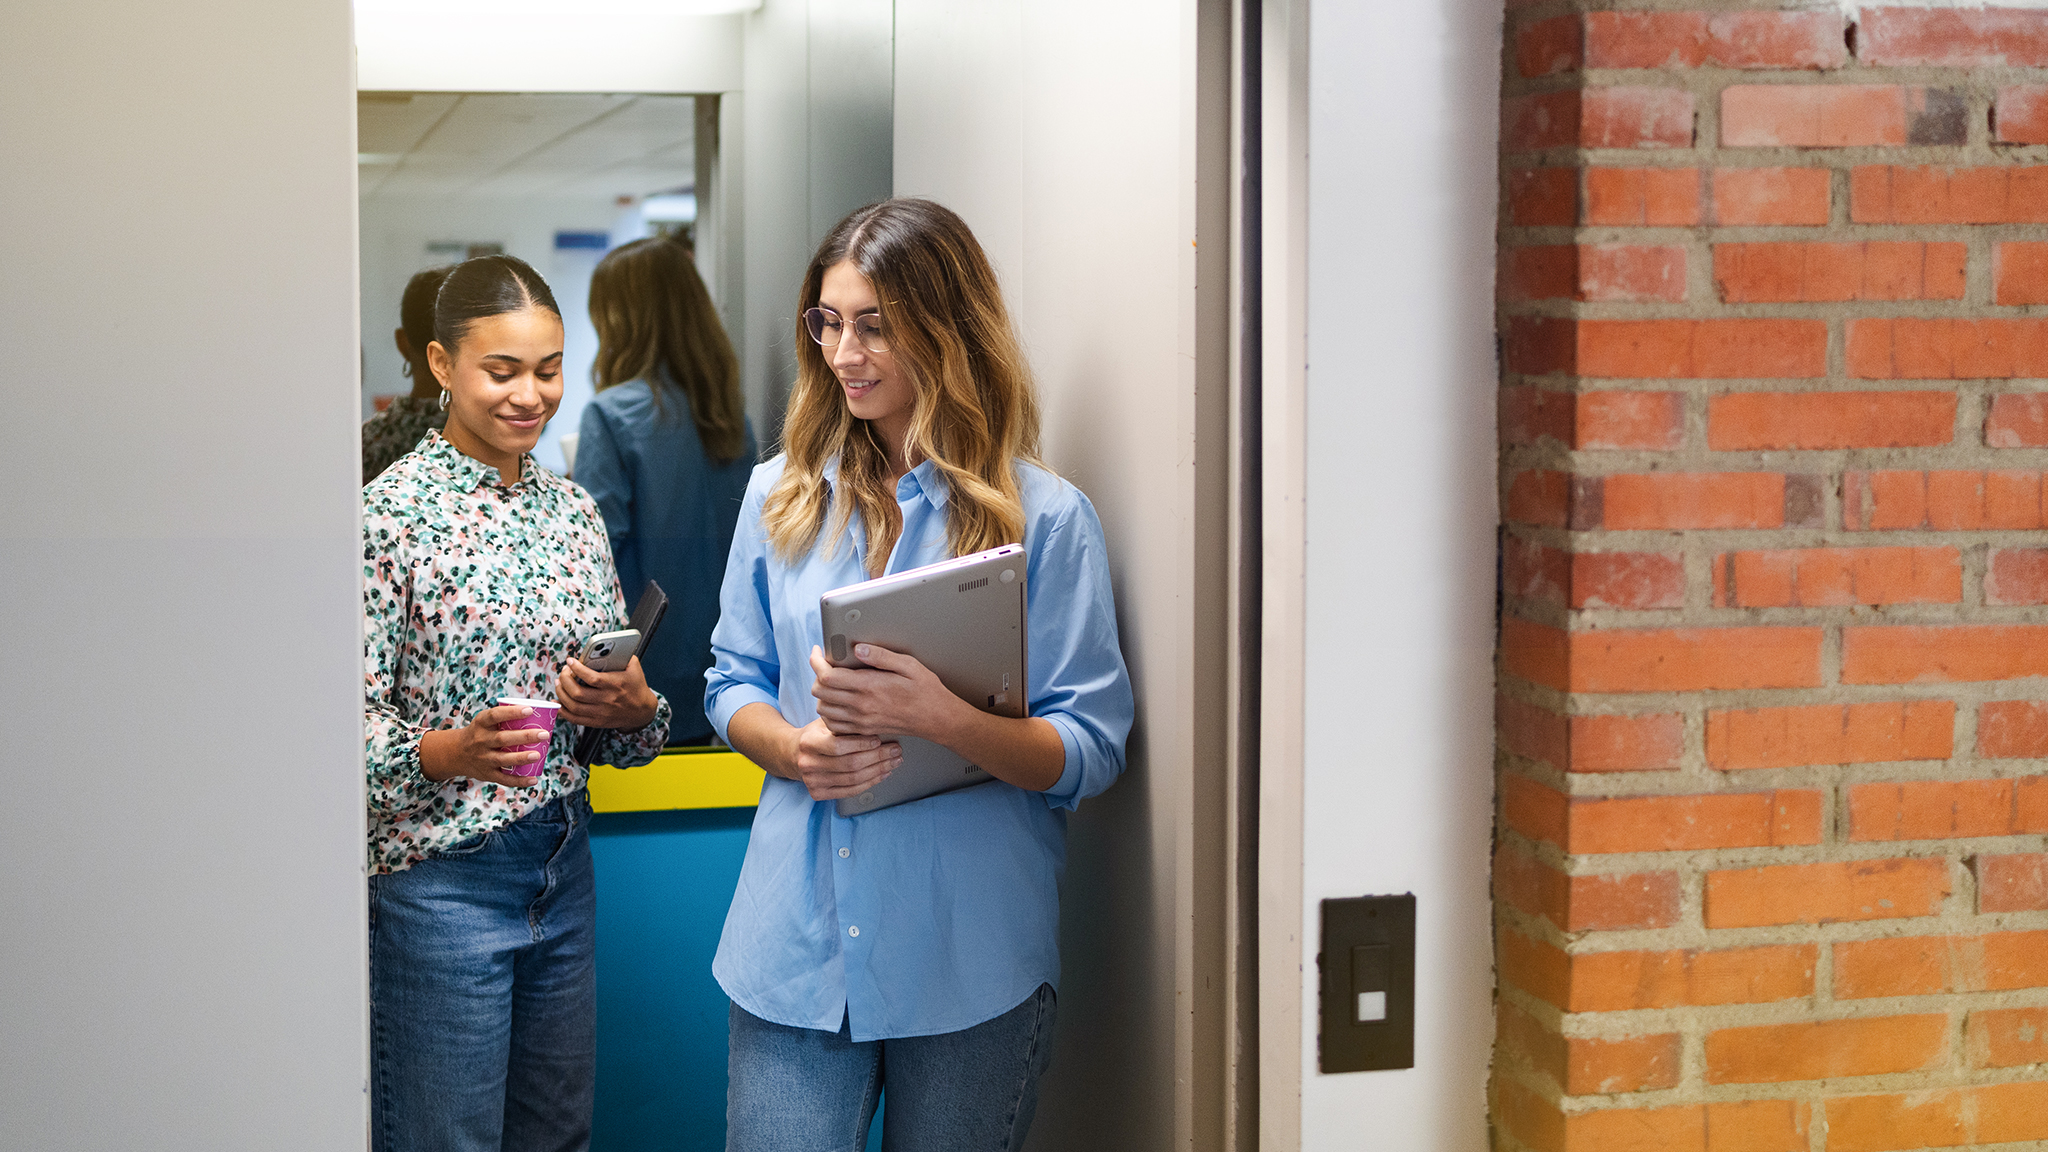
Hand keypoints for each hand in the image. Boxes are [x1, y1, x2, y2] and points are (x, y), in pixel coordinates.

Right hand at [417, 703, 550, 786]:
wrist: (456, 753)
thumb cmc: (482, 732)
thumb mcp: (486, 721)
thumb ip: (507, 716)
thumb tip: (546, 708)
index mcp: (481, 724)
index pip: (495, 715)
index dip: (511, 712)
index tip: (529, 710)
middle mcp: (480, 741)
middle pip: (502, 739)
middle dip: (524, 736)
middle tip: (544, 734)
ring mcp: (483, 759)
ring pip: (503, 759)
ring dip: (521, 758)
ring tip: (538, 755)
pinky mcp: (487, 774)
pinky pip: (504, 779)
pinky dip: (519, 781)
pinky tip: (534, 779)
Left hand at [557, 655, 658, 729]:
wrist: (643, 711)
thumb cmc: (636, 686)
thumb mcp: (634, 667)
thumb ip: (621, 655)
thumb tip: (604, 646)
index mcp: (616, 685)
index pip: (591, 678)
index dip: (577, 669)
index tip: (570, 661)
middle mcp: (607, 700)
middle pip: (578, 693)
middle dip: (565, 680)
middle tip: (563, 672)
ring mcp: (601, 712)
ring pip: (573, 706)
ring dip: (561, 694)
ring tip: (559, 684)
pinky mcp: (597, 721)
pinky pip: (575, 719)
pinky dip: (563, 711)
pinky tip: (558, 702)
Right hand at [785, 717, 901, 799]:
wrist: (794, 754)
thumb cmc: (817, 735)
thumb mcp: (826, 723)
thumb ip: (845, 724)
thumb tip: (876, 722)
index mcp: (809, 742)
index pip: (838, 746)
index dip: (861, 743)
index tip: (879, 739)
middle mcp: (808, 764)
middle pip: (850, 764)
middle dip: (878, 757)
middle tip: (895, 750)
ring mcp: (812, 782)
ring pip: (853, 779)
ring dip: (878, 770)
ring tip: (893, 761)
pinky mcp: (818, 794)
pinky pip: (850, 791)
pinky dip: (870, 783)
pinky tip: (882, 774)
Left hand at [808, 644, 963, 740]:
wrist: (937, 719)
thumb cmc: (926, 691)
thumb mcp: (908, 665)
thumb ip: (880, 656)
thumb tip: (857, 648)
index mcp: (869, 687)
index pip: (827, 676)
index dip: (816, 661)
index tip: (818, 651)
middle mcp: (861, 707)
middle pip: (819, 692)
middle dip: (817, 674)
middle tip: (827, 664)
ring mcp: (860, 721)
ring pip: (822, 709)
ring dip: (822, 693)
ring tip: (833, 681)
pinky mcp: (863, 730)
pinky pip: (833, 724)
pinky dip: (829, 712)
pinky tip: (839, 701)